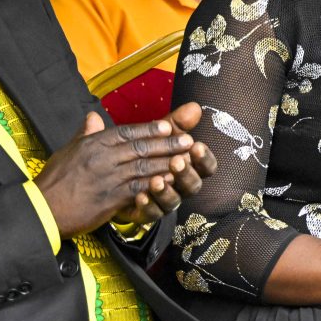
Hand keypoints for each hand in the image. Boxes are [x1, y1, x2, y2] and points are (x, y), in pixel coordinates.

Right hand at [35, 104, 199, 237]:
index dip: (148, 128)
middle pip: (140, 148)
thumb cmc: (54, 180)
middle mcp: (102, 158)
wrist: (42, 209)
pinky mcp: (110, 199)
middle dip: (166, 143)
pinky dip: (155, 185)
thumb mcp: (68, 151)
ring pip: (143, 167)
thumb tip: (94, 117)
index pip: (126, 132)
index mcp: (93, 144)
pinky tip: (170, 182)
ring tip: (186, 158)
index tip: (167, 124)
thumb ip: (86, 134)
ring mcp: (107, 178)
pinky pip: (138, 188)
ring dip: (167, 162)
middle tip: (188, 140)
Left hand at [112, 103, 215, 224]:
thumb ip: (176, 122)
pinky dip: (148, 205)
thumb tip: (195, 106)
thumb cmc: (146, 151)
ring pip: (174, 202)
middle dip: (186, 173)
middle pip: (194, 185)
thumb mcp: (158, 135)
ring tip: (156, 180)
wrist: (114, 176)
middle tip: (177, 161)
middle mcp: (181, 186)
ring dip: (167, 191)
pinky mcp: (147, 213)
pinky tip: (140, 196)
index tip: (196, 146)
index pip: (206, 166)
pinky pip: (152, 214)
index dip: (205, 158)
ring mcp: (165, 201)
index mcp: (189, 166)